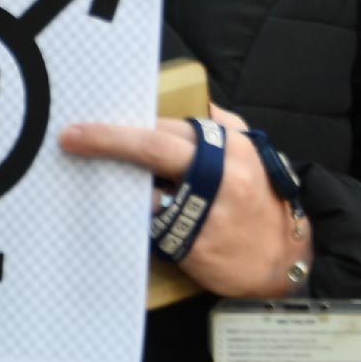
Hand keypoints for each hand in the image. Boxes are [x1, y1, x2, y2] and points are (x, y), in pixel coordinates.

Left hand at [60, 103, 309, 299]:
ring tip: (97, 183)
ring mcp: (208, 213)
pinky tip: (125, 219)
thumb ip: (218, 125)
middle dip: (107, 141)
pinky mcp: (196, 247)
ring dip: (119, 188)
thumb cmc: (261, 199)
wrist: (290, 259)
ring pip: (146, 193)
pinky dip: (137, 221)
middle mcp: (221, 176)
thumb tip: (178, 102)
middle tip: (71, 139)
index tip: (86, 126)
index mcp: (230, 148)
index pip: (166, 129)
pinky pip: (153, 228)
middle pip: (152, 149)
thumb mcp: (250, 153)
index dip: (124, 126)